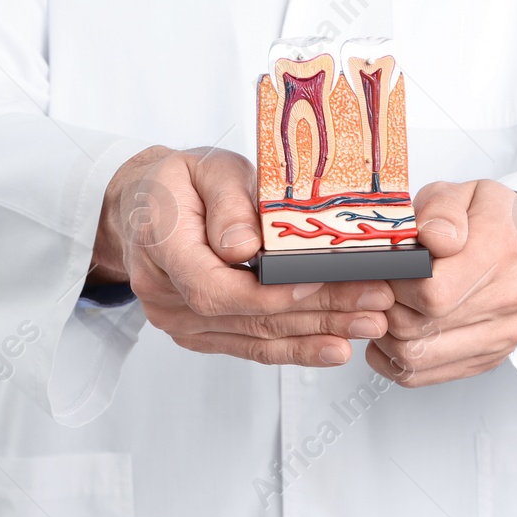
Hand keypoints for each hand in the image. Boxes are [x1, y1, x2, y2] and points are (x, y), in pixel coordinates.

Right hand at [89, 146, 392, 366]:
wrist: (144, 206)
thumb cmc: (181, 183)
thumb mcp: (207, 169)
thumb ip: (228, 202)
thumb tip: (243, 246)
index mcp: (161, 243)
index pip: (214, 286)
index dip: (269, 293)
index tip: (316, 284)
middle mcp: (164, 291)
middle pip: (245, 315)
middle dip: (314, 313)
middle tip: (371, 305)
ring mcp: (177, 319)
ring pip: (253, 336)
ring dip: (315, 333)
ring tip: (367, 323)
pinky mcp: (198, 332)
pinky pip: (248, 346)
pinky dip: (294, 347)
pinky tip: (333, 346)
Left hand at [368, 179, 516, 386]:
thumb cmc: (497, 219)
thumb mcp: (467, 192)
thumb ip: (442, 209)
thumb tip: (431, 240)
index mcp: (501, 251)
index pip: (432, 292)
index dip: (395, 283)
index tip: (387, 268)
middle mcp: (508, 301)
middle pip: (418, 328)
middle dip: (384, 308)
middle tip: (380, 286)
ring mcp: (500, 337)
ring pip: (416, 360)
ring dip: (385, 336)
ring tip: (386, 306)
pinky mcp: (488, 359)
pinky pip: (424, 376)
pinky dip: (395, 358)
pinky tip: (395, 332)